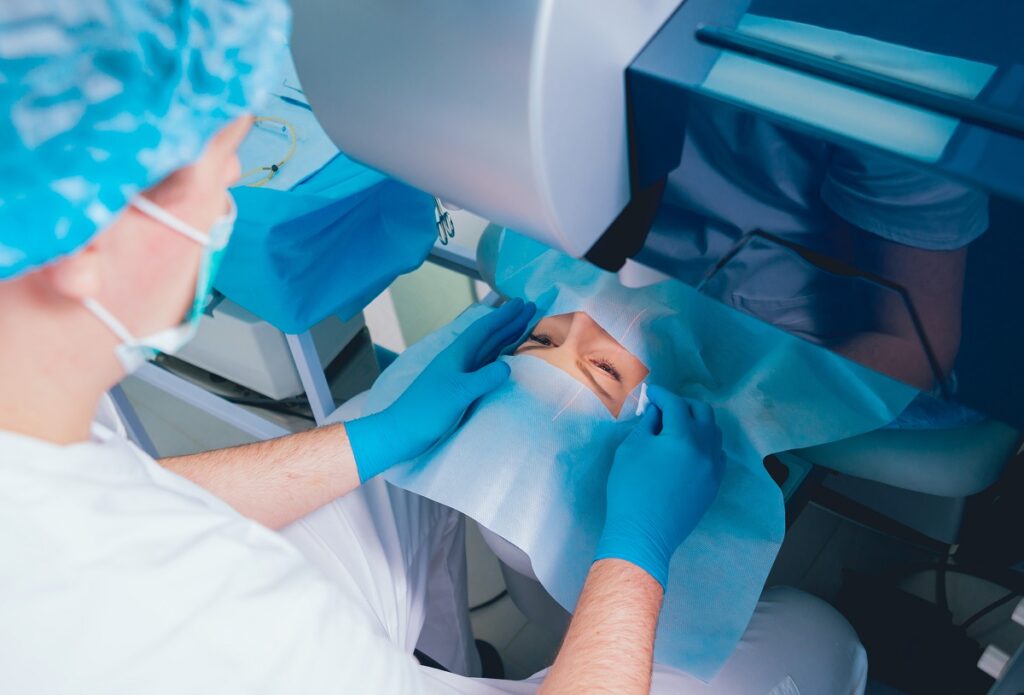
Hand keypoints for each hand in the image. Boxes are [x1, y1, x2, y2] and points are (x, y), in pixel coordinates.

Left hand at [347, 298, 536, 480]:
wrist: (403, 431)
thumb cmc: (427, 409)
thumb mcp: (457, 392)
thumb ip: (482, 379)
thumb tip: (507, 367)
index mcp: (457, 356)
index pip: (484, 330)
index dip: (503, 316)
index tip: (521, 303)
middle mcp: (459, 361)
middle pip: (488, 337)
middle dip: (509, 323)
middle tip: (530, 310)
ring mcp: (459, 374)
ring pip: (488, 351)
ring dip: (506, 339)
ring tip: (524, 328)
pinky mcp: (460, 389)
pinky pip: (485, 368)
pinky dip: (499, 359)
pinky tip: (506, 360)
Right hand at [594, 385, 725, 588]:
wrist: (644, 532)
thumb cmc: (630, 489)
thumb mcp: (631, 449)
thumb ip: (647, 424)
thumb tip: (656, 411)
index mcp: (682, 436)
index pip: (675, 404)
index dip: (661, 395)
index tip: (650, 394)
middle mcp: (705, 448)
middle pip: (702, 412)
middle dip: (682, 404)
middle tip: (663, 408)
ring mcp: (714, 467)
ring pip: (713, 431)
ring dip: (696, 422)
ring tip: (677, 426)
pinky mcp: (714, 483)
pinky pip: (717, 453)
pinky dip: (705, 443)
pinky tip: (688, 449)